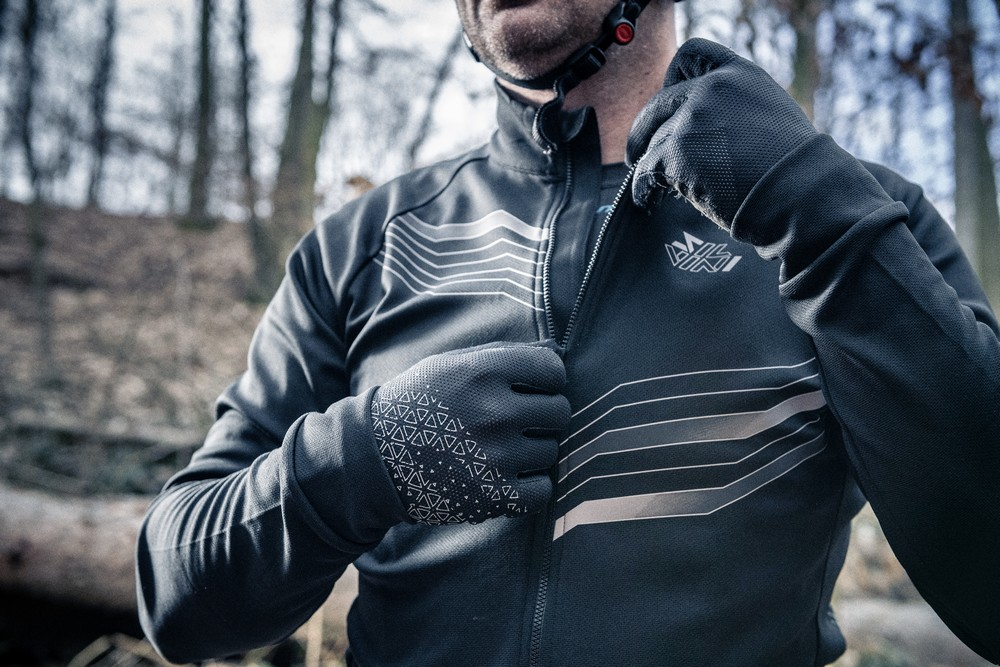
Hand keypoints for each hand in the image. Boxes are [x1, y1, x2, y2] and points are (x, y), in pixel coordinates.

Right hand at [371, 342, 569, 524]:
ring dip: (532, 451)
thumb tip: (553, 354)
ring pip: (550, 451)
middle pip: (559, 412)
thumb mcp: (448, 364)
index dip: (546, 380)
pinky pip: (543, 490)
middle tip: (516, 422)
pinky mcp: (493, 496)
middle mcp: (494, 412)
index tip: (532, 389)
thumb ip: (499, 356)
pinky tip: (508, 478)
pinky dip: (531, 487)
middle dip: (542, 416)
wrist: (372, 459)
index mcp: (484, 372)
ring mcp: (496, 457)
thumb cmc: (415, 405)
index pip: (553, 370)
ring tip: (501, 449)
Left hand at [627, 38, 817, 231]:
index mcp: (740, 74)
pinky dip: (643, 186)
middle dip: (645, 127)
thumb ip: (736, 109)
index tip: (669, 102)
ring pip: (653, 139)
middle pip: (659, 102)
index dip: (672, 78)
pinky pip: (646, 168)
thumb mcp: (771, 115)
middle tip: (639, 149)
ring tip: (652, 184)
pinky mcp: (677, 151)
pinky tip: (647, 198)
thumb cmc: (796, 168)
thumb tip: (712, 129)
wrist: (799, 191)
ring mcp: (693, 118)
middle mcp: (712, 88)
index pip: (692, 54)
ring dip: (649, 162)